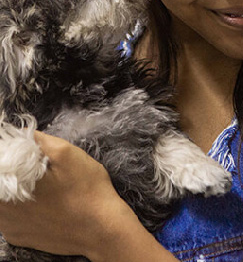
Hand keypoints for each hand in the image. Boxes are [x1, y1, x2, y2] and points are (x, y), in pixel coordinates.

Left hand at [0, 131, 128, 257]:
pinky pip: (11, 215)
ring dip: (16, 187)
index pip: (2, 163)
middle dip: (14, 170)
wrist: (103, 229)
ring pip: (4, 199)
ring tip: (42, 182)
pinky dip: (21, 204)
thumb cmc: (87, 190)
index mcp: (9, 188)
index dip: (10, 154)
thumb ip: (39, 140)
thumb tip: (23, 133)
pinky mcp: (20, 237)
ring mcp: (10, 227)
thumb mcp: (66, 153)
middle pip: (1, 182)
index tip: (28, 152)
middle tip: (39, 166)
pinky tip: (44, 199)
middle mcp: (3, 211)